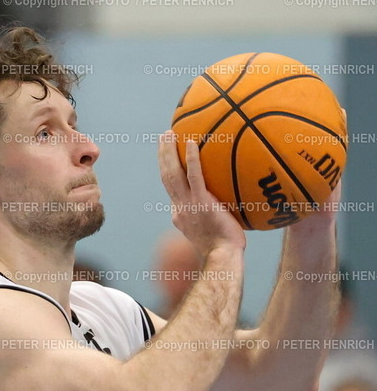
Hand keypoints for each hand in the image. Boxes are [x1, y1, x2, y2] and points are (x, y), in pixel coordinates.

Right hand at [158, 131, 245, 256]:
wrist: (222, 256)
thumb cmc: (224, 248)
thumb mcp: (213, 231)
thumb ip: (215, 216)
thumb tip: (228, 205)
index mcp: (179, 215)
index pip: (172, 191)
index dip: (169, 173)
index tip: (170, 160)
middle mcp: (179, 208)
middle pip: (166, 177)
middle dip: (163, 156)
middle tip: (164, 137)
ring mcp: (188, 205)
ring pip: (172, 174)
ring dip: (168, 152)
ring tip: (168, 134)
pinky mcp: (201, 202)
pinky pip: (194, 176)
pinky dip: (192, 159)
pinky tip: (192, 142)